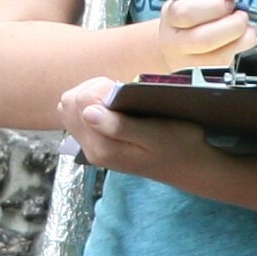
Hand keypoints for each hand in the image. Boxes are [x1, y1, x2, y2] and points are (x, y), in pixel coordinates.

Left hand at [55, 73, 207, 185]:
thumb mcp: (155, 134)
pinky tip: (113, 110)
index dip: (100, 88)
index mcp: (103, 147)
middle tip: (119, 95)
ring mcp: (91, 149)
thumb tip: (88, 112)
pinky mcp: (96, 146)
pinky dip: (92, 107)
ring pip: (69, 110)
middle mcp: (91, 149)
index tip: (123, 91)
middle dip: (92, 90)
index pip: (80, 100)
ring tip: (116, 102)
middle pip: (68, 103)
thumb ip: (119, 126)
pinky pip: (78, 118)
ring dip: (90, 97)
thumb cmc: (178, 146)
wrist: (187, 167)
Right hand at [151, 0, 256, 69]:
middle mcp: (177, 42)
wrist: (176, 47)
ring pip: (219, 56)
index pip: (187, 13)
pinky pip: (228, 62)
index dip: (214, 6)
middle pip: (204, 39)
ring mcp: (190, 62)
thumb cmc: (192, 18)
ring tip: (247, 27)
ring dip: (242, 38)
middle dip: (232, 25)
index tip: (228, 1)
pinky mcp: (206, 73)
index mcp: (171, 18)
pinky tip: (245, 38)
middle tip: (242, 16)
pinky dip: (243, 47)